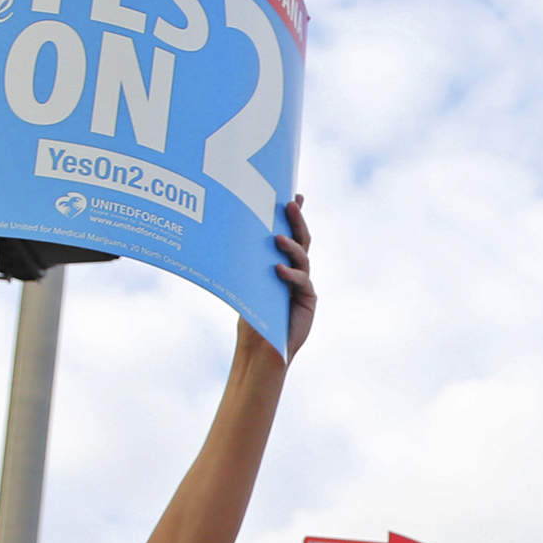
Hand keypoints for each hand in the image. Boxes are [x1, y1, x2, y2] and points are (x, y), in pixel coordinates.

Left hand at [263, 194, 314, 357]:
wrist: (260, 348)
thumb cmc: (250, 315)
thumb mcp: (247, 283)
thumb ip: (250, 263)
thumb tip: (234, 232)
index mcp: (283, 264)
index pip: (290, 234)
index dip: (294, 215)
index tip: (293, 194)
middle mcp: (296, 271)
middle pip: (301, 240)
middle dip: (297, 221)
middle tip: (290, 204)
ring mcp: (304, 285)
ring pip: (302, 258)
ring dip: (291, 245)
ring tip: (277, 238)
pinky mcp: (308, 300)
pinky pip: (302, 281)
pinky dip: (290, 274)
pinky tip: (278, 270)